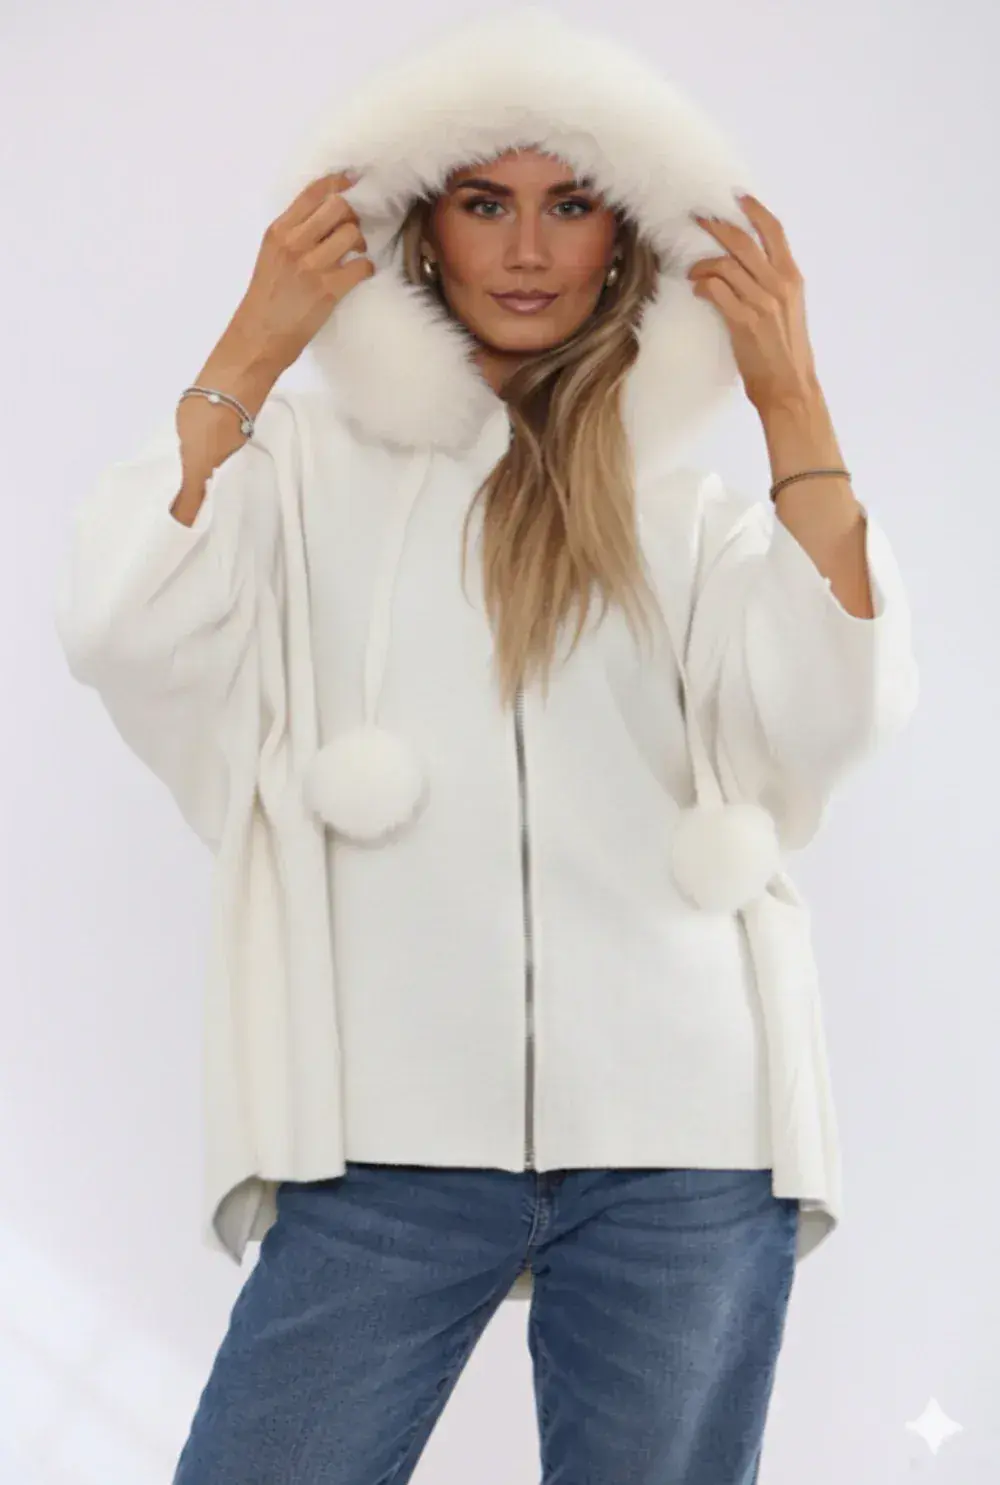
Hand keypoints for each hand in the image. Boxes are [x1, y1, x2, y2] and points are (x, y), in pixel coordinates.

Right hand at [228, 170, 374, 376]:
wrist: (258, 338)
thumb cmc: (265, 300)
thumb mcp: (271, 256)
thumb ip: (292, 235)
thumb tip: (322, 217)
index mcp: (278, 231)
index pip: (313, 193)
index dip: (338, 183)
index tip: (352, 182)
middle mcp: (294, 243)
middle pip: (338, 207)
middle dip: (351, 216)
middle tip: (351, 232)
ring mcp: (311, 266)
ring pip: (352, 233)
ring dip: (361, 243)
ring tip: (356, 254)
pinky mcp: (328, 290)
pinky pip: (362, 265)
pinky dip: (367, 268)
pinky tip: (361, 273)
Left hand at [686, 194, 819, 413]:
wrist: (790, 386)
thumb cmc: (786, 352)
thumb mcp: (788, 310)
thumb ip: (772, 285)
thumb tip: (747, 267)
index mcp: (792, 278)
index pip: (774, 232)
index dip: (754, 210)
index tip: (736, 196)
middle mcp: (779, 284)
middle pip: (743, 241)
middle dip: (716, 225)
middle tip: (697, 218)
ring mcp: (761, 302)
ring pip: (725, 265)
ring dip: (702, 264)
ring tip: (692, 270)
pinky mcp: (743, 321)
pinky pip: (715, 290)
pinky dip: (702, 285)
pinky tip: (697, 289)